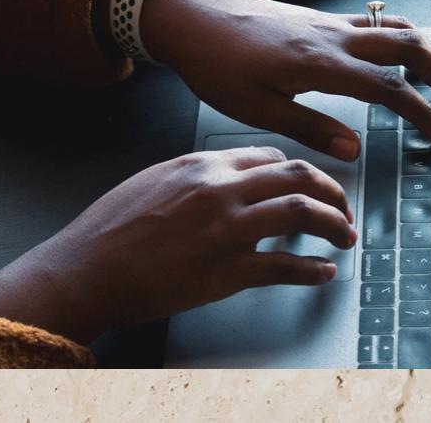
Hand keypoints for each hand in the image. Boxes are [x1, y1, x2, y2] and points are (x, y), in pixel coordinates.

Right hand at [0, 146, 353, 343]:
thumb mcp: (151, 182)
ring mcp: (227, 230)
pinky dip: (313, 271)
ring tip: (344, 236)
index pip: (269, 157)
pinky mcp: (228, 271)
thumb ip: (193, 178)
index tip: (309, 185)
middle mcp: (220, 190)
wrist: (86, 269)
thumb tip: (223, 183)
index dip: (298, 171)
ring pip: (303, 213)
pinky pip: (287, 266)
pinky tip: (322, 273)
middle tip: (342, 209)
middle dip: (332, 192)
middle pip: (298, 176)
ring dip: (335, 225)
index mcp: (201, 164)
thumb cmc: (109, 230)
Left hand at [141, 0, 430, 160]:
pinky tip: (401, 63)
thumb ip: (309, 129)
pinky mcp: (320, 19)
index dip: (422, 113)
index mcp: (320, 63)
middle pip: (411, 46)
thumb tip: (355, 151)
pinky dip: (402, 41)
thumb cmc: (215, 65)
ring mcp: (329, 23)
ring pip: (398, 29)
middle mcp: (334, 36)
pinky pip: (376, 24)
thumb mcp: (256, 109)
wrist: (191, 18)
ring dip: (428, 56)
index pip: (390, 88)